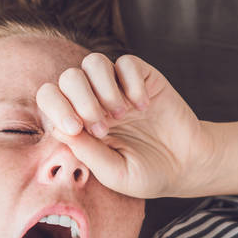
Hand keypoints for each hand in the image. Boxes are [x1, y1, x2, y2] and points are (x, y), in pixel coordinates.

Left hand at [35, 53, 212, 198]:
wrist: (187, 166)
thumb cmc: (145, 174)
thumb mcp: (114, 172)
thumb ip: (86, 152)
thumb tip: (58, 129)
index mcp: (79, 122)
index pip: (50, 98)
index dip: (55, 107)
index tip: (75, 129)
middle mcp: (94, 100)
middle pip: (69, 77)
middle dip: (81, 100)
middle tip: (102, 128)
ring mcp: (118, 87)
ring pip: (94, 62)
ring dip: (103, 88)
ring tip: (121, 114)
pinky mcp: (143, 77)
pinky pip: (127, 62)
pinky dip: (131, 82)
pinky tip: (143, 105)